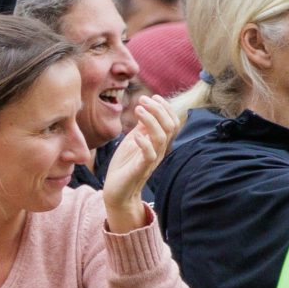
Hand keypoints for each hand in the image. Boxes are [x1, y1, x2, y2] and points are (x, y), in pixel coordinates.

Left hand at [103, 94, 177, 233]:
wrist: (116, 191)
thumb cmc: (124, 165)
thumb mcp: (133, 141)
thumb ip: (141, 127)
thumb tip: (147, 109)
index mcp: (158, 142)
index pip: (172, 121)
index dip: (165, 107)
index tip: (152, 96)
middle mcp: (159, 150)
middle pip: (170, 126)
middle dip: (159, 109)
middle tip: (142, 100)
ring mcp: (151, 160)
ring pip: (161, 137)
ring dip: (151, 121)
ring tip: (138, 109)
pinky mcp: (141, 169)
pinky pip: (149, 155)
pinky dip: (144, 143)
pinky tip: (135, 136)